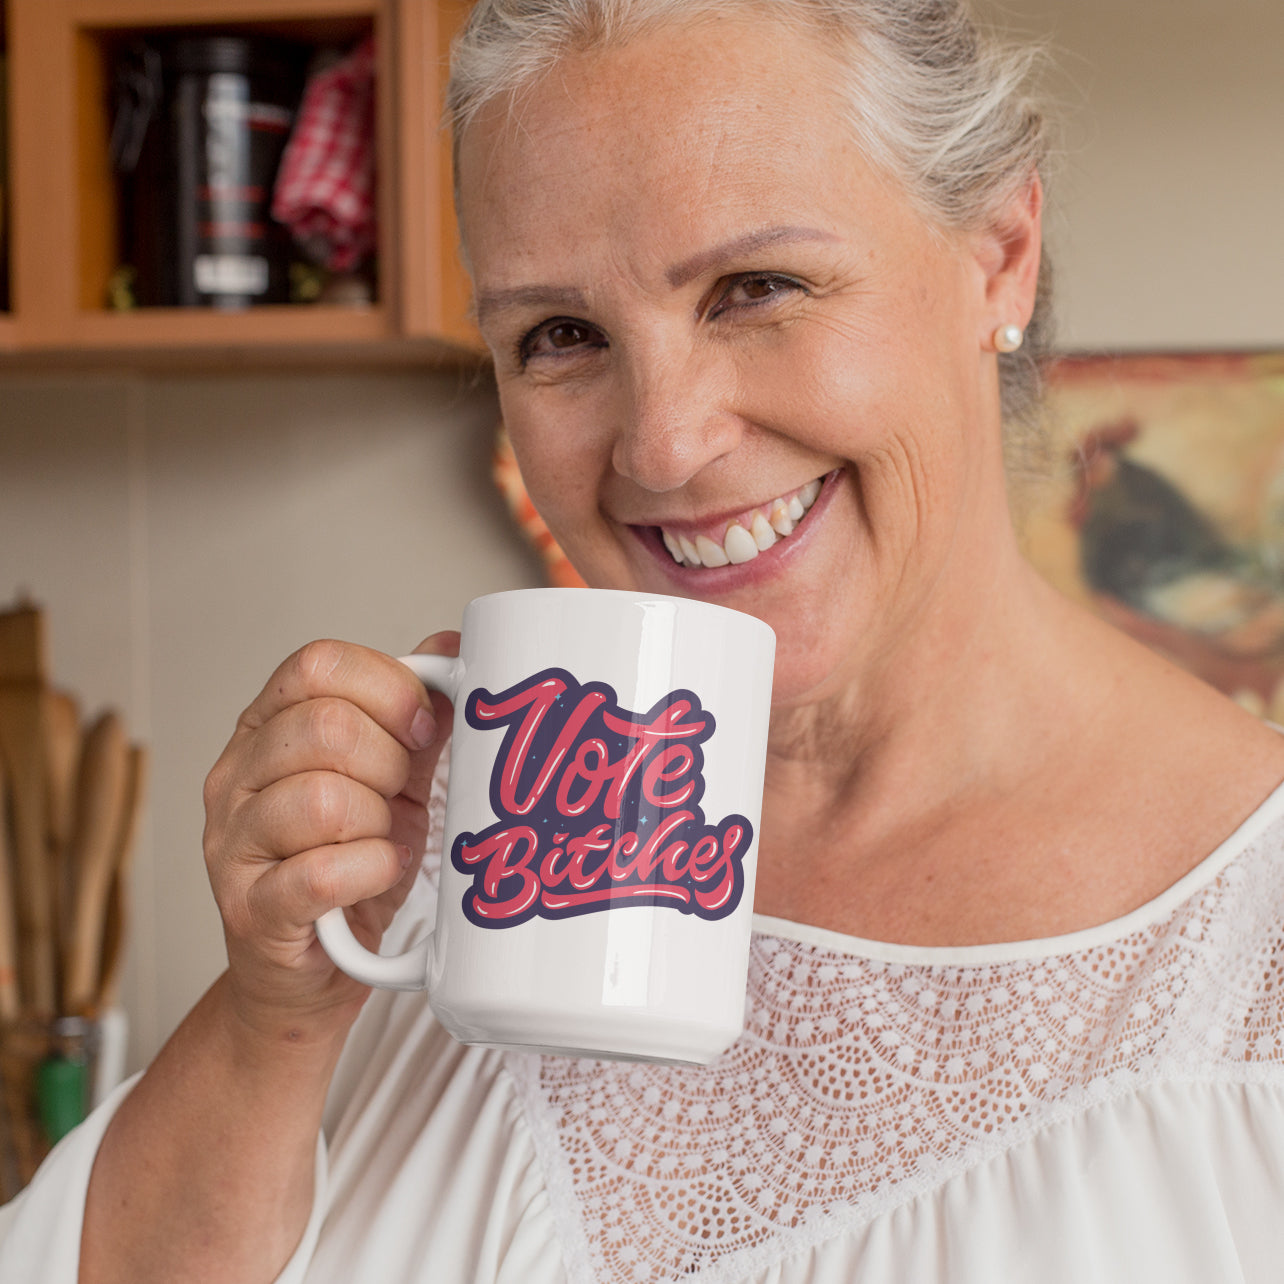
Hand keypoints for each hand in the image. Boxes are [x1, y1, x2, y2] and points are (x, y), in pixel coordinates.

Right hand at [202, 635, 457, 1038]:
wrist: (309, 975)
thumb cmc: (350, 869)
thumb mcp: (391, 781)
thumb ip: (414, 717)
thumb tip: (453, 648)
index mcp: (267, 727)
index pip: (318, 665)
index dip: (388, 688)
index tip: (423, 726)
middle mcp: (235, 777)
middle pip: (325, 727)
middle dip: (390, 762)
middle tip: (401, 796)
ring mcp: (232, 844)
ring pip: (323, 798)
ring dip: (379, 821)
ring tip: (384, 839)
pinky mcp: (251, 909)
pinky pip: (322, 872)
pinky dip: (371, 869)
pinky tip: (379, 872)